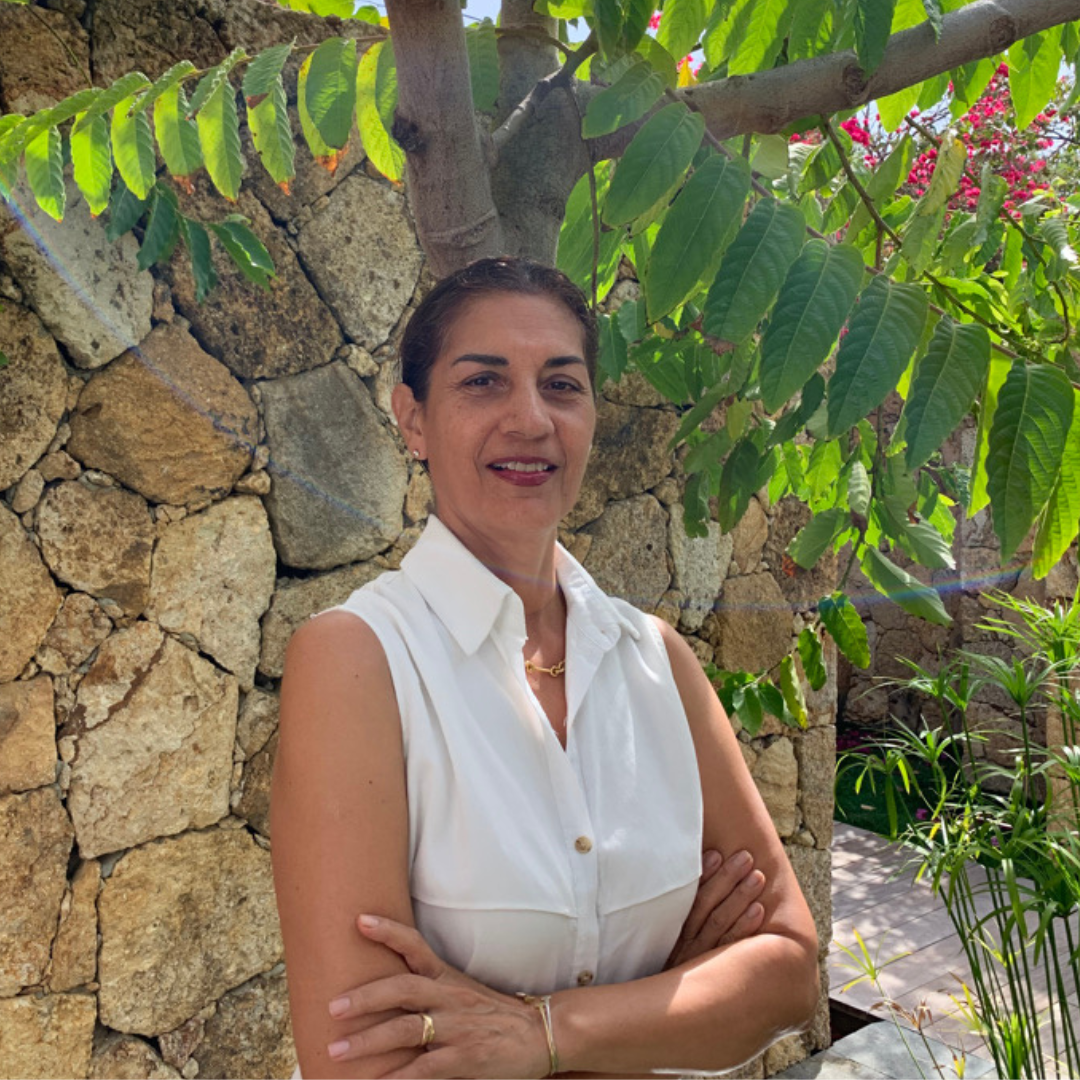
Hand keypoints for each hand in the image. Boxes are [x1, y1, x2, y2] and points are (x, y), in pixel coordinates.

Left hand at [327, 915, 550, 1077]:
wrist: (540, 1033)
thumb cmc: (495, 1013)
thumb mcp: (463, 991)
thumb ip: (429, 989)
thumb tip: (384, 988)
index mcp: (447, 978)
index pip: (415, 945)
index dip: (388, 931)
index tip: (359, 921)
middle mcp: (449, 998)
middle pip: (402, 988)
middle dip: (365, 997)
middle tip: (333, 1007)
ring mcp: (456, 1028)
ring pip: (406, 1030)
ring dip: (368, 1041)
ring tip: (337, 1052)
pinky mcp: (464, 1058)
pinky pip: (424, 1070)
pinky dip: (398, 1078)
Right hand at [664, 849, 765, 968]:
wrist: (663, 1021)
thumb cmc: (667, 979)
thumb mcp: (664, 948)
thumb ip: (677, 919)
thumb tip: (691, 878)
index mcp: (673, 936)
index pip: (690, 900)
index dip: (704, 877)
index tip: (716, 853)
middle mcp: (686, 949)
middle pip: (709, 909)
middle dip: (728, 880)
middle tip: (746, 857)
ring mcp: (702, 965)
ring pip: (723, 927)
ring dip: (741, 898)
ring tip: (758, 876)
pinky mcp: (716, 979)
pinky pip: (733, 951)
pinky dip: (746, 929)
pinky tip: (759, 910)